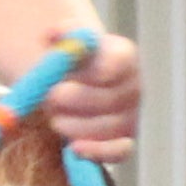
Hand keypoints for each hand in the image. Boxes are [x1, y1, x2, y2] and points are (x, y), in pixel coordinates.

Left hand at [38, 28, 143, 163]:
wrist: (71, 86)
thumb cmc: (69, 64)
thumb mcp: (64, 42)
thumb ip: (60, 35)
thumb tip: (53, 33)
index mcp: (123, 56)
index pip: (117, 62)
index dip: (94, 69)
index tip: (68, 71)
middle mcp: (134, 86)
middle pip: (112, 98)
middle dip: (79, 100)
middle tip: (51, 97)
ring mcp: (131, 116)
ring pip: (112, 126)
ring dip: (79, 126)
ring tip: (54, 119)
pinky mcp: (123, 141)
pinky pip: (119, 151)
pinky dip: (99, 152)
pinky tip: (75, 148)